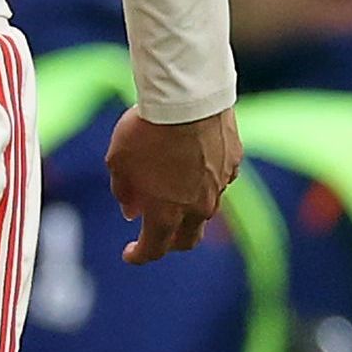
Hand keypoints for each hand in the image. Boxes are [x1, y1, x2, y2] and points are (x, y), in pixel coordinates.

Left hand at [109, 106, 240, 264]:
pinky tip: (193, 165)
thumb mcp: (118, 162)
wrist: (187, 96)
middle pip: (188, 239)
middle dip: (170, 242)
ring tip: (171, 190)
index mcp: (166, 213)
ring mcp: (220, 185)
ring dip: (188, 208)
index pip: (154, 249)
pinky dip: (205, 180)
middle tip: (156, 233)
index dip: (139, 255)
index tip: (129, 253)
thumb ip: (124, 191)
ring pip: (205, 209)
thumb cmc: (145, 129)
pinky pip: (220, 179)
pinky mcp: (233, 162)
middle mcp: (198, 206)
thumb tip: (131, 210)